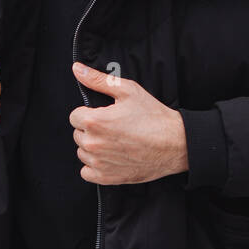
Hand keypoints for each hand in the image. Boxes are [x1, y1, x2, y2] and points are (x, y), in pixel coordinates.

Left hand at [68, 62, 188, 184]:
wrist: (174, 144)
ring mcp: (99, 163)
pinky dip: (95, 166)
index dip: (89, 112)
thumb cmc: (153, 117)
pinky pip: (87, 172)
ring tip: (114, 141)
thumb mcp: (127, 90)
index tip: (103, 115)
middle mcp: (94, 144)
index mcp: (95, 121)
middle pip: (78, 134)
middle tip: (112, 127)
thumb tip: (78, 69)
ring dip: (93, 147)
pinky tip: (110, 157)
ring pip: (82, 152)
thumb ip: (98, 79)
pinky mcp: (107, 178)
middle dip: (91, 129)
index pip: (74, 116)